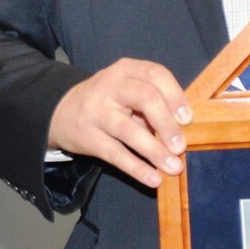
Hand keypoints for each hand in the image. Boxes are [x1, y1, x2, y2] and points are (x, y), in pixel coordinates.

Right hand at [47, 58, 190, 186]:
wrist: (61, 112)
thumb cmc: (109, 101)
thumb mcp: (128, 89)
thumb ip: (154, 102)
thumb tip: (186, 130)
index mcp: (126, 70)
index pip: (155, 74)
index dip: (175, 96)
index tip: (188, 119)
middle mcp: (110, 86)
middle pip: (145, 98)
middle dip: (167, 124)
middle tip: (182, 146)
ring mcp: (96, 111)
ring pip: (129, 130)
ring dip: (154, 150)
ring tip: (174, 167)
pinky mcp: (88, 137)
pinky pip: (115, 154)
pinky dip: (136, 168)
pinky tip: (153, 179)